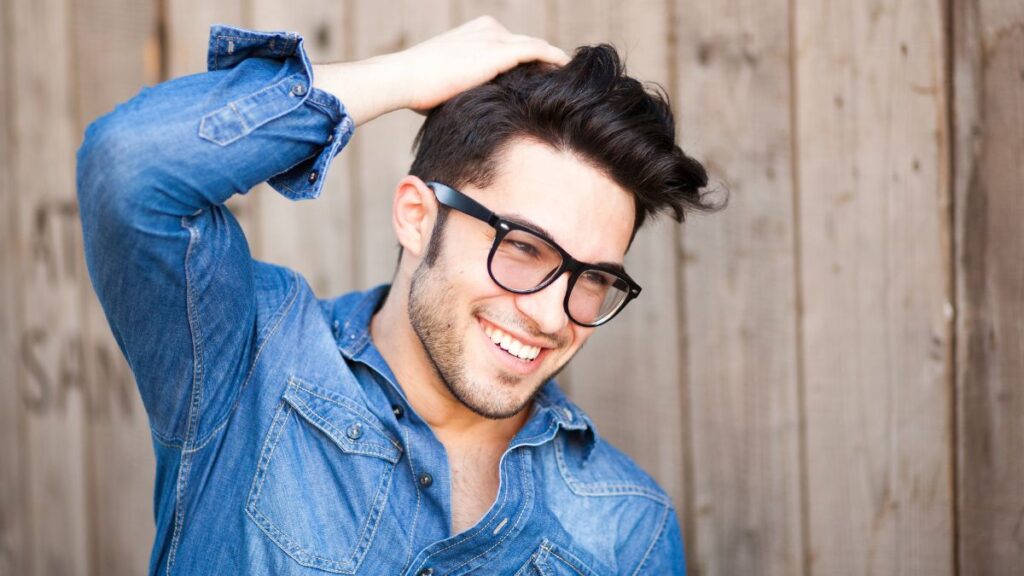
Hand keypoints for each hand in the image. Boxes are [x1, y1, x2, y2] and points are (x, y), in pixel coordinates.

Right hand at [313, 16, 568, 125]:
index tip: (540, 76)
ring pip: (535, 47)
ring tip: (569, 77)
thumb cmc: (417, 88)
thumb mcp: (446, 82)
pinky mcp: (500, 51)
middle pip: (526, 44)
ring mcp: (495, 38)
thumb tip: (472, 109)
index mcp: (475, 32)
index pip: (511, 44)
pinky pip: (537, 52)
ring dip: (553, 61)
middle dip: (544, 60)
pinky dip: (554, 60)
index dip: (527, 61)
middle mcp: (488, 29)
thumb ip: (466, 86)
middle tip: (562, 77)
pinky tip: (567, 71)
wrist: (405, 77)